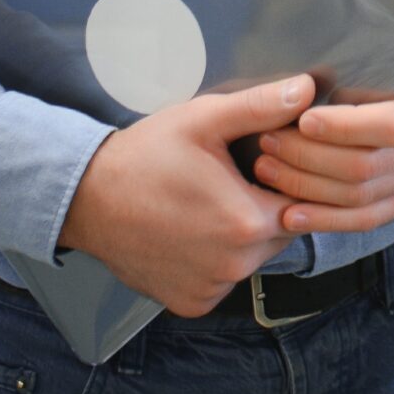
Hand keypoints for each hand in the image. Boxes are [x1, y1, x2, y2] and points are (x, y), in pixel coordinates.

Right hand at [58, 74, 314, 314]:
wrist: (86, 199)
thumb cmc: (145, 156)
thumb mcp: (203, 120)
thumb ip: (260, 107)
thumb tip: (307, 90)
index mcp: (248, 222)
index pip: (303, 203)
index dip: (289, 179)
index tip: (264, 162)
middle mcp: (235, 266)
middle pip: (282, 232)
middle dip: (269, 205)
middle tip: (235, 179)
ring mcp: (211, 289)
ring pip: (255, 258)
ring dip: (246, 234)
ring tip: (214, 202)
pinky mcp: (191, 303)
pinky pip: (224, 280)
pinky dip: (219, 259)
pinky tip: (196, 230)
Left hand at [251, 59, 393, 235]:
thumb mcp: (384, 49)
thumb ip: (352, 66)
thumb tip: (298, 88)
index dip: (345, 127)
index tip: (302, 119)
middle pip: (367, 165)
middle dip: (308, 157)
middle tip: (268, 142)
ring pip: (360, 195)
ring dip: (306, 186)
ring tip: (268, 169)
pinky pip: (365, 220)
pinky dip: (323, 220)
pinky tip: (289, 215)